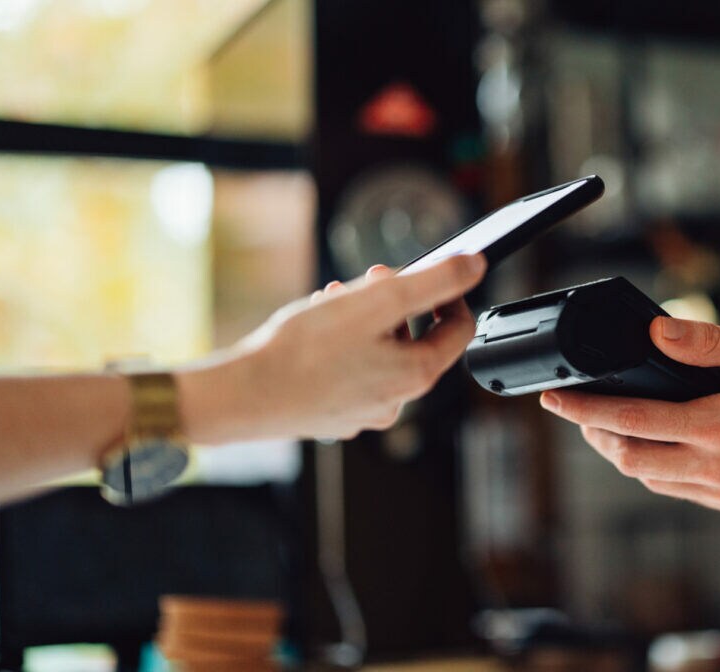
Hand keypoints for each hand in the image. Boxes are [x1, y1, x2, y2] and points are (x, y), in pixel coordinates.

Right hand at [179, 254, 485, 441]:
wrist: (244, 395)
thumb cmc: (304, 351)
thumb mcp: (378, 300)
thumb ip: (433, 281)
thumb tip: (474, 267)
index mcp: (416, 375)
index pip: (459, 330)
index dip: (449, 294)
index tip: (428, 274)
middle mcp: (396, 401)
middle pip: (415, 339)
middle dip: (395, 302)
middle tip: (367, 280)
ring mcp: (365, 411)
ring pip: (380, 352)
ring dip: (364, 318)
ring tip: (333, 299)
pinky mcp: (335, 413)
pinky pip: (353, 370)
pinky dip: (342, 344)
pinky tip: (314, 329)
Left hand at [539, 317, 719, 516]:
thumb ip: (706, 343)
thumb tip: (653, 333)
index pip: (632, 420)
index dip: (585, 410)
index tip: (555, 399)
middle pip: (631, 461)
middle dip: (596, 437)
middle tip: (579, 413)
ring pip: (655, 481)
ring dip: (626, 455)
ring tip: (613, 426)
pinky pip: (684, 492)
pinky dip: (661, 469)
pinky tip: (660, 446)